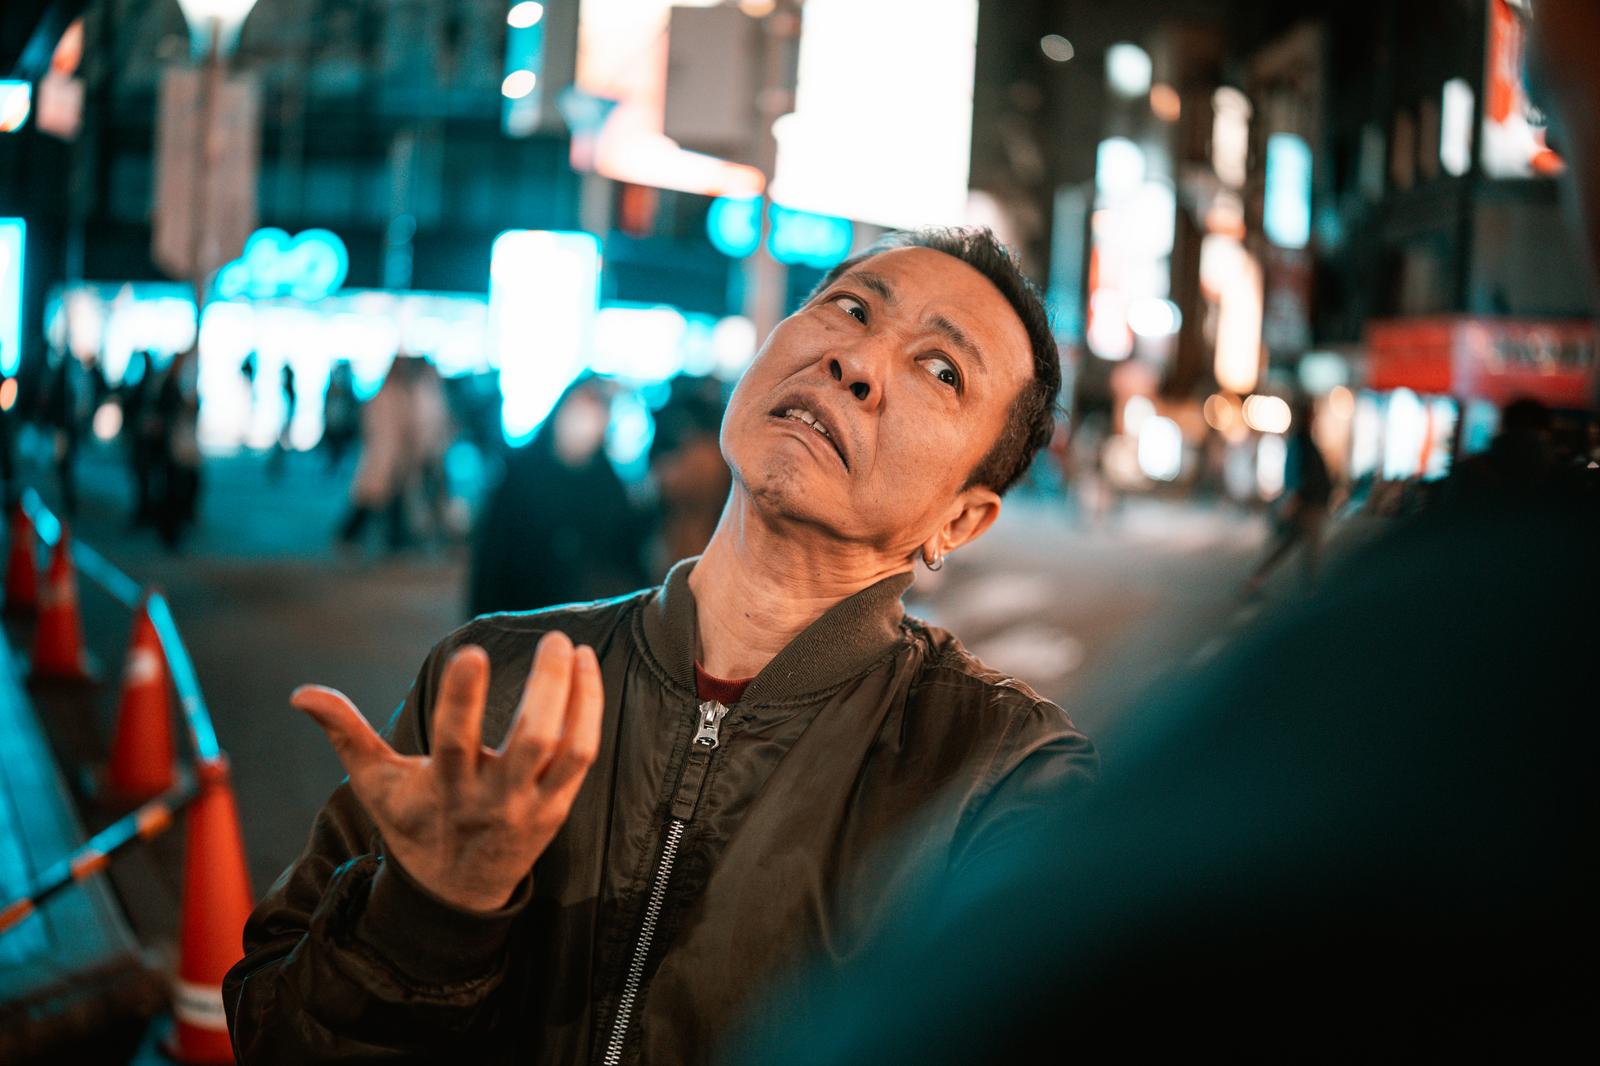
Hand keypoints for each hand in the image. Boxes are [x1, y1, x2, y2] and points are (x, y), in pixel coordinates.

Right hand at [291, 632, 602, 911]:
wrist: (455, 895)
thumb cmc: (413, 825)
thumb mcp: (375, 784)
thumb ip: (345, 733)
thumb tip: (300, 693)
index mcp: (445, 790)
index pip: (455, 742)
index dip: (463, 698)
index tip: (472, 652)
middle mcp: (493, 799)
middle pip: (531, 742)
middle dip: (547, 689)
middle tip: (553, 640)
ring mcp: (531, 805)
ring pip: (566, 749)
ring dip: (578, 697)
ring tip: (574, 649)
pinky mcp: (558, 806)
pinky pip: (582, 756)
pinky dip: (589, 711)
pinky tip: (587, 671)